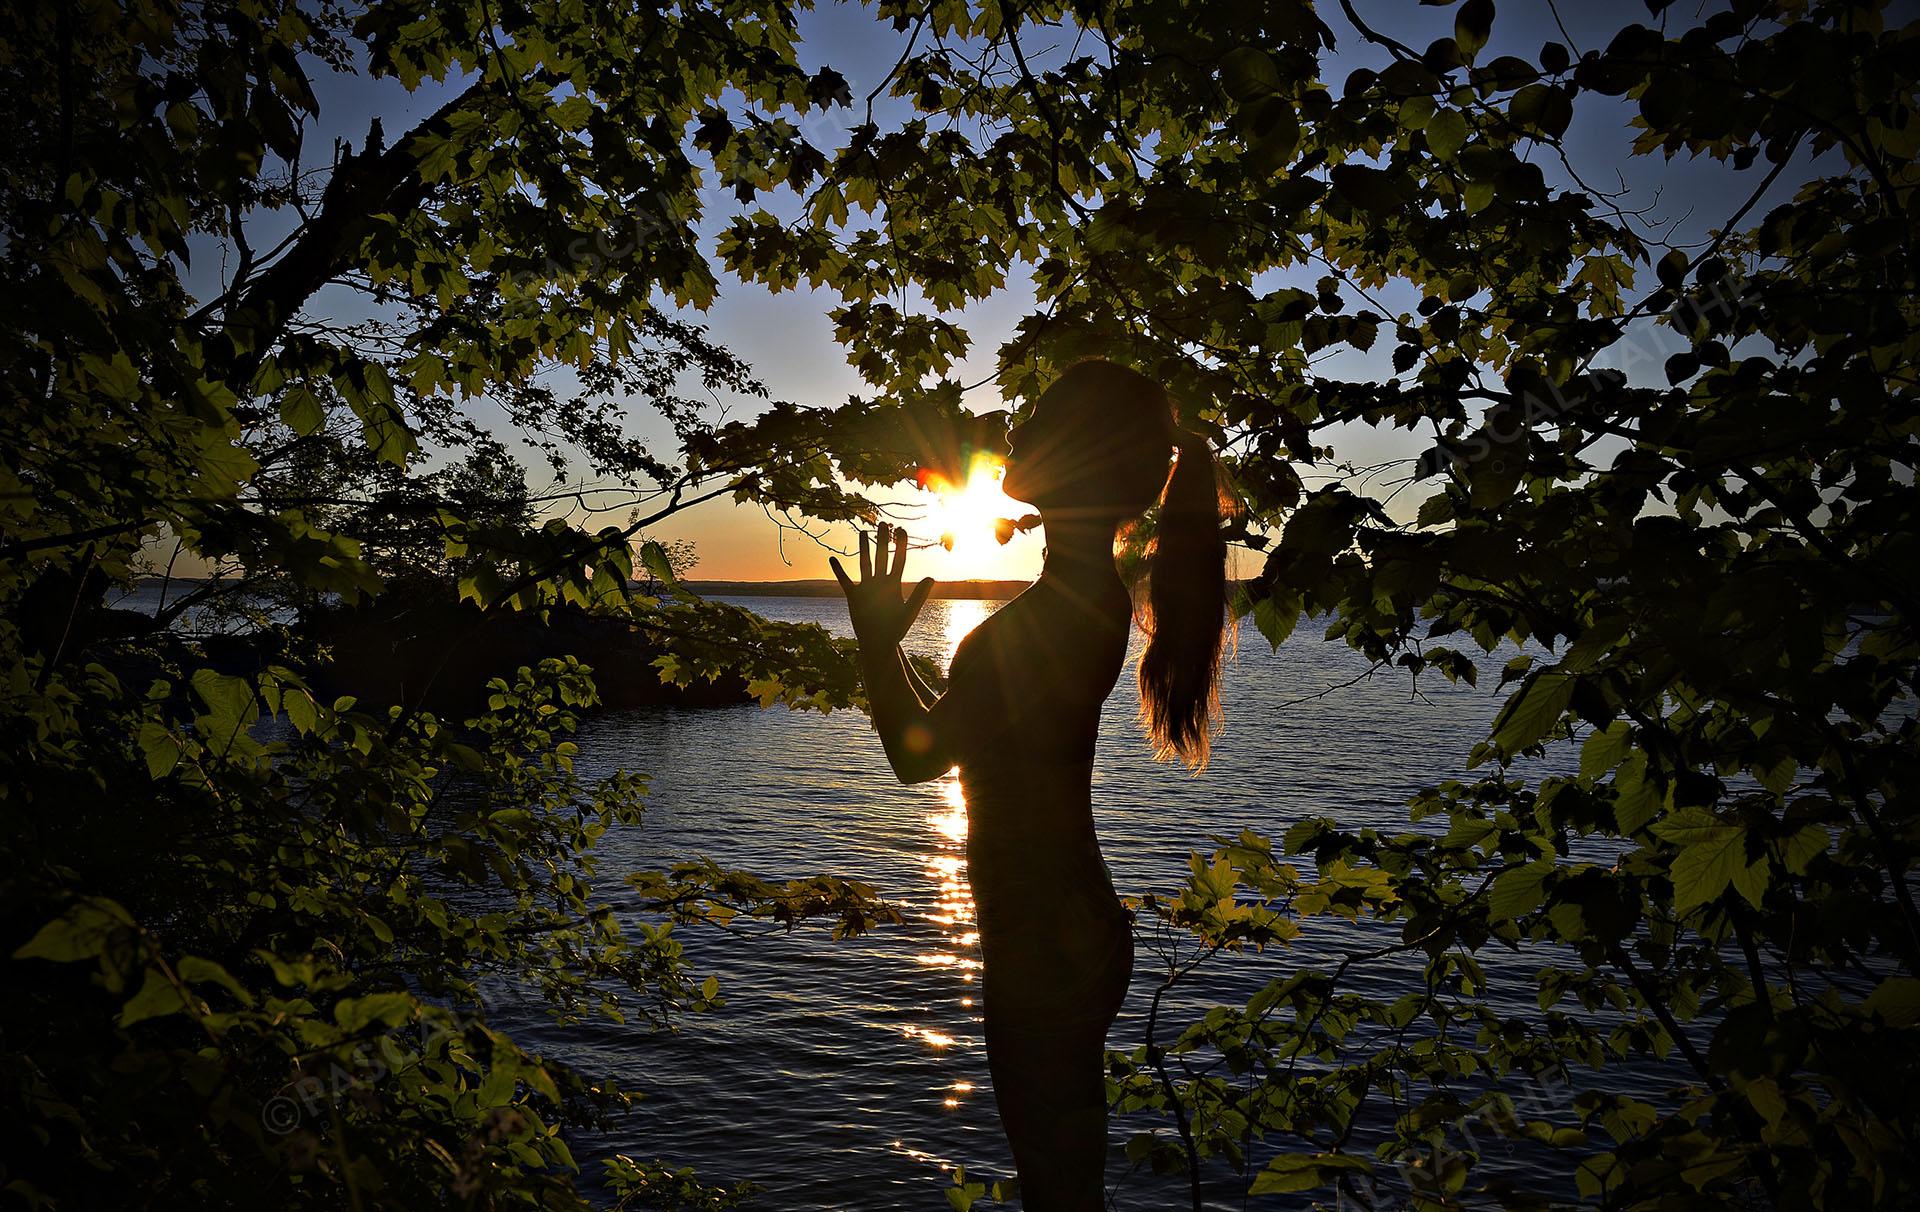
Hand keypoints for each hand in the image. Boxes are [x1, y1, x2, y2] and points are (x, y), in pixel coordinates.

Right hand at [830, 523, 934, 650]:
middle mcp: (880, 582)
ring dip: (863, 548)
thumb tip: (931, 577)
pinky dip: (838, 571)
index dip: (900, 545)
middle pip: (881, 556)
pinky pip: (844, 581)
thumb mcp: (909, 612)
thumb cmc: (896, 629)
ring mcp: (866, 588)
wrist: (879, 643)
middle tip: (883, 523)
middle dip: (883, 540)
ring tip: (863, 532)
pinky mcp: (854, 597)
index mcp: (895, 584)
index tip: (901, 529)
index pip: (899, 560)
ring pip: (864, 563)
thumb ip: (919, 595)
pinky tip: (832, 559)